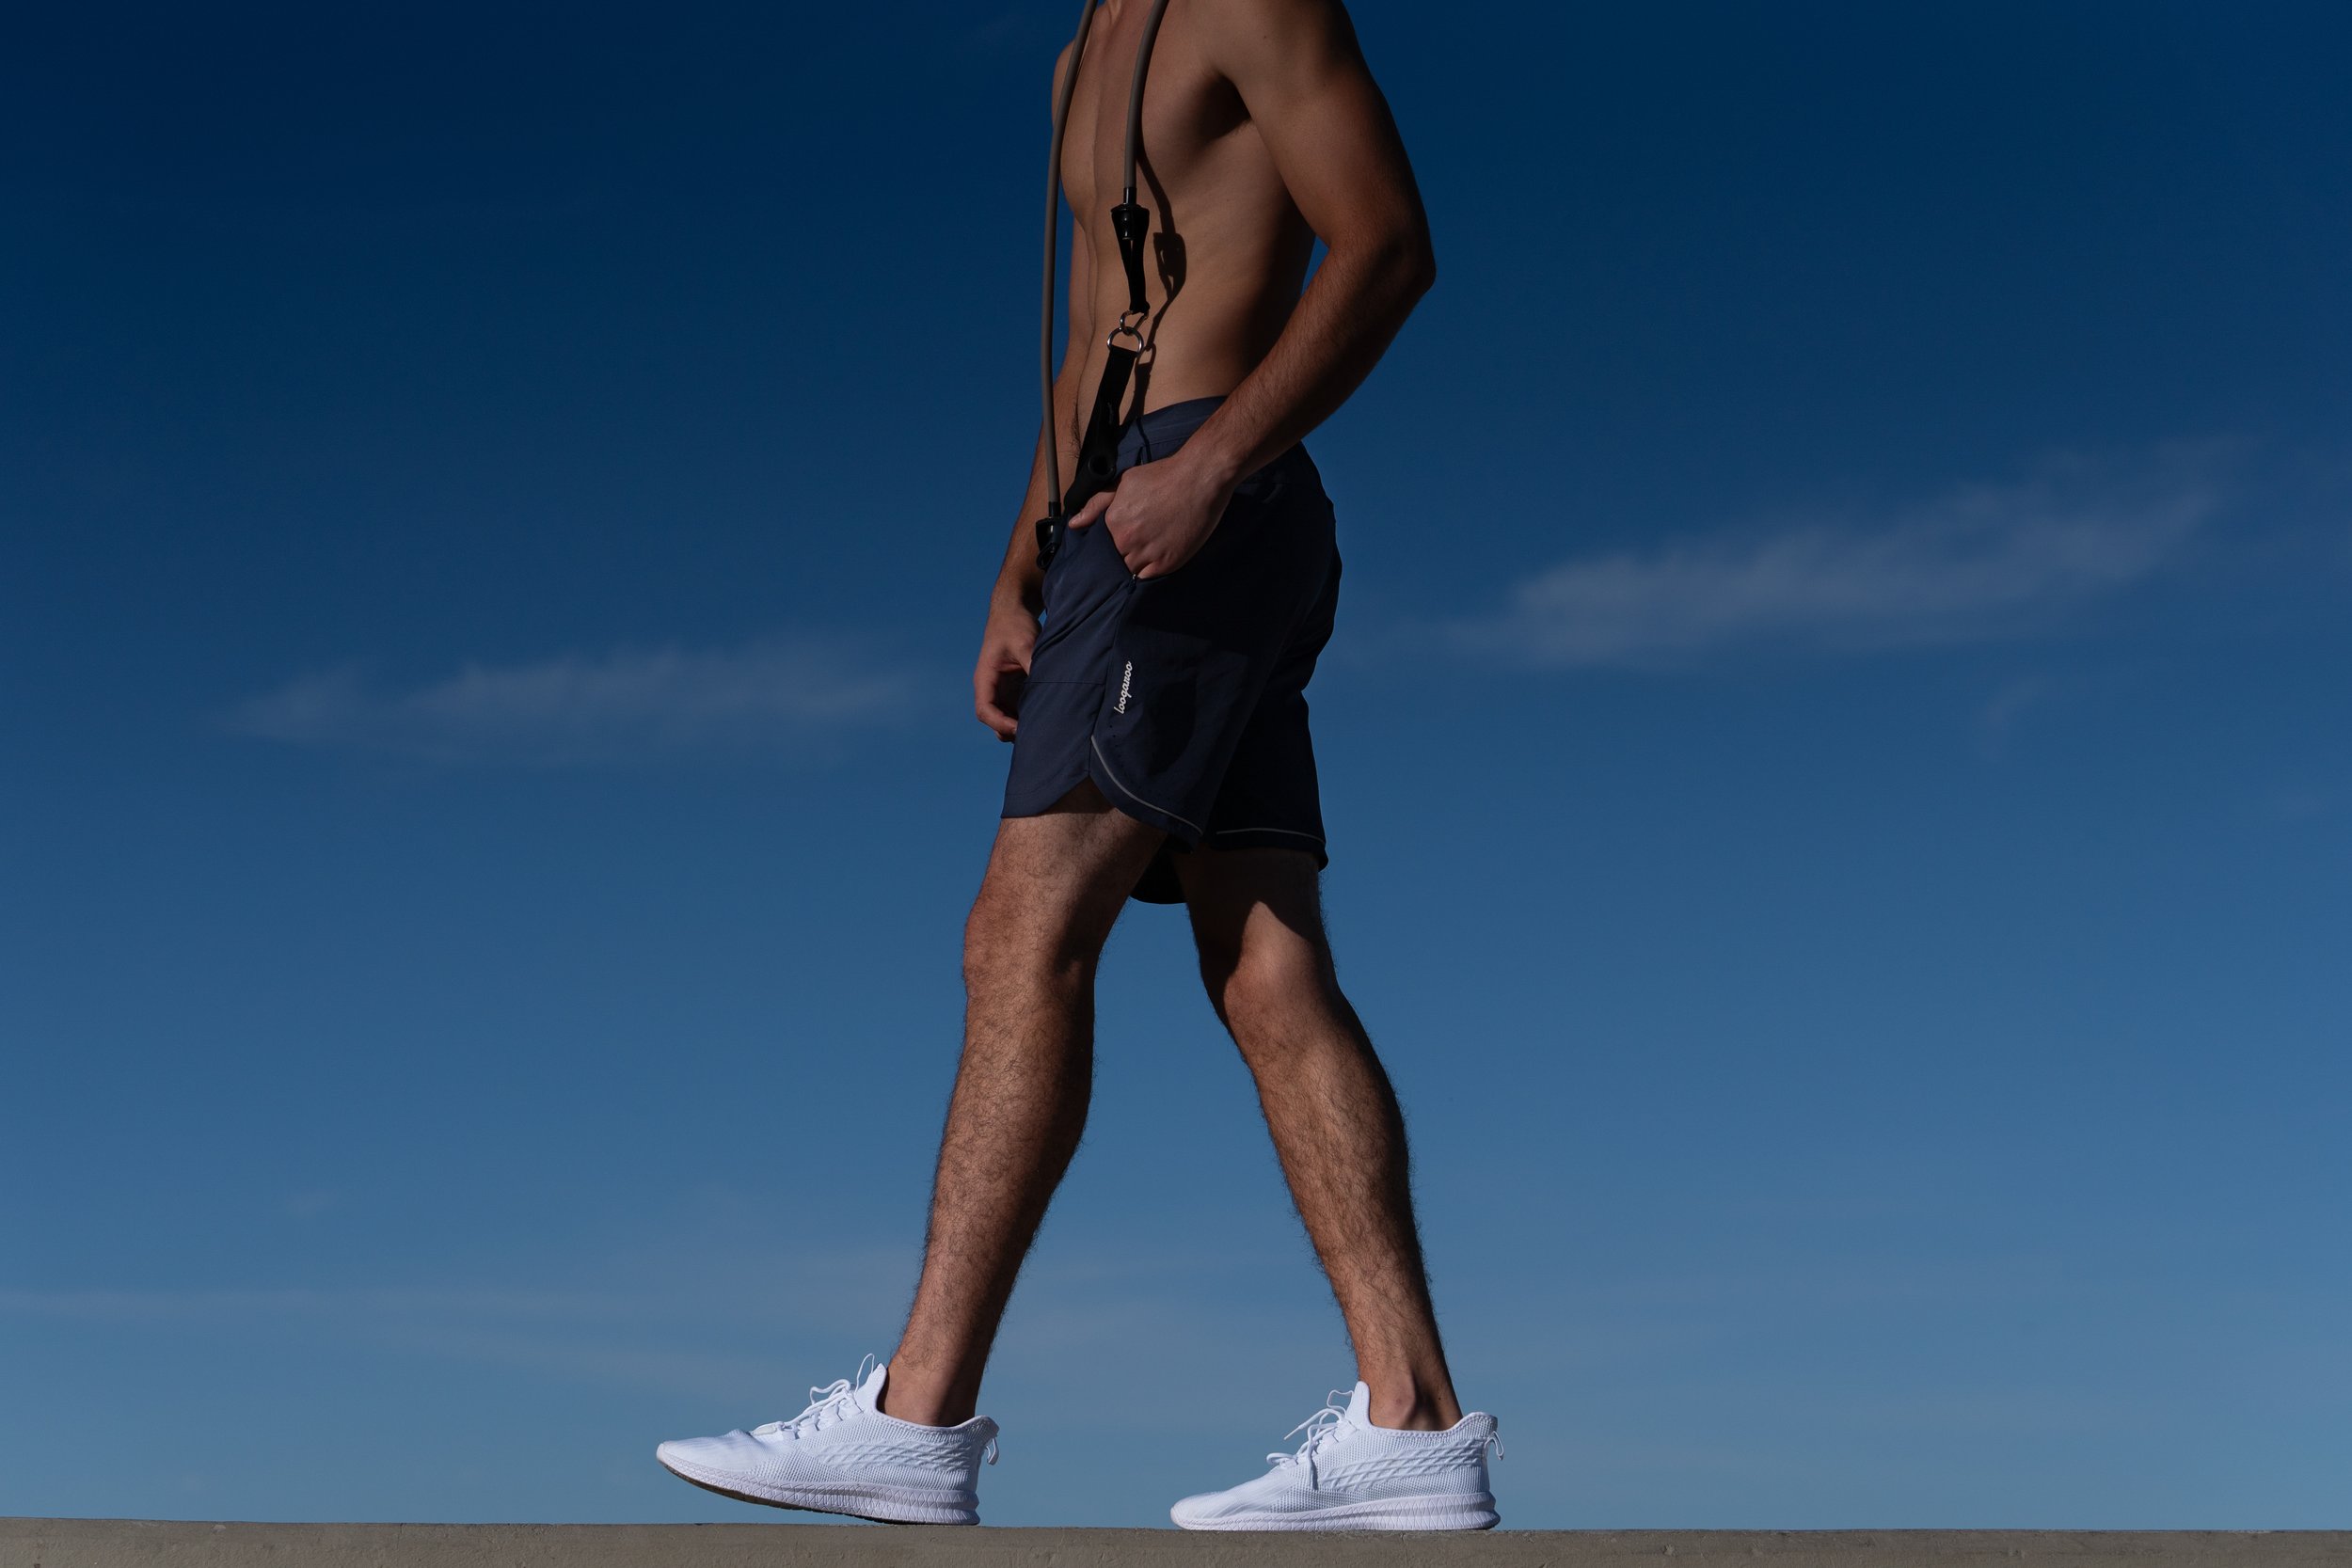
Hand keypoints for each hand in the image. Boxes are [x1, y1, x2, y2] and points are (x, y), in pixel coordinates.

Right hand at [973, 602, 1036, 741]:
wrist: (1015, 610)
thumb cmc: (1014, 624)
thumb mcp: (1024, 643)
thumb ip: (1032, 665)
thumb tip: (1047, 685)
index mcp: (985, 679)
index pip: (985, 711)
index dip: (1001, 724)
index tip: (1021, 728)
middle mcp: (992, 688)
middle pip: (995, 721)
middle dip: (1012, 731)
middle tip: (1037, 732)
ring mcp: (1004, 690)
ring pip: (1008, 719)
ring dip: (1022, 726)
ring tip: (1045, 728)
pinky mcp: (1016, 689)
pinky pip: (1020, 710)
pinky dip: (1030, 717)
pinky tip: (1048, 717)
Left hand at [1065, 451, 1235, 578]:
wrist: (1199, 478)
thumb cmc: (1163, 476)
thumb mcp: (1124, 483)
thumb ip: (1096, 504)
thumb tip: (1074, 524)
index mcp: (1113, 522)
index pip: (1101, 547)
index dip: (1107, 547)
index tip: (1118, 543)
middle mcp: (1127, 541)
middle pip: (1114, 562)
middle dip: (1119, 557)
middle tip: (1132, 549)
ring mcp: (1147, 554)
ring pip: (1130, 572)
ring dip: (1133, 567)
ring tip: (1143, 556)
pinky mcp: (1167, 563)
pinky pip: (1148, 578)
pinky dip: (1147, 573)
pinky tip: (1153, 563)